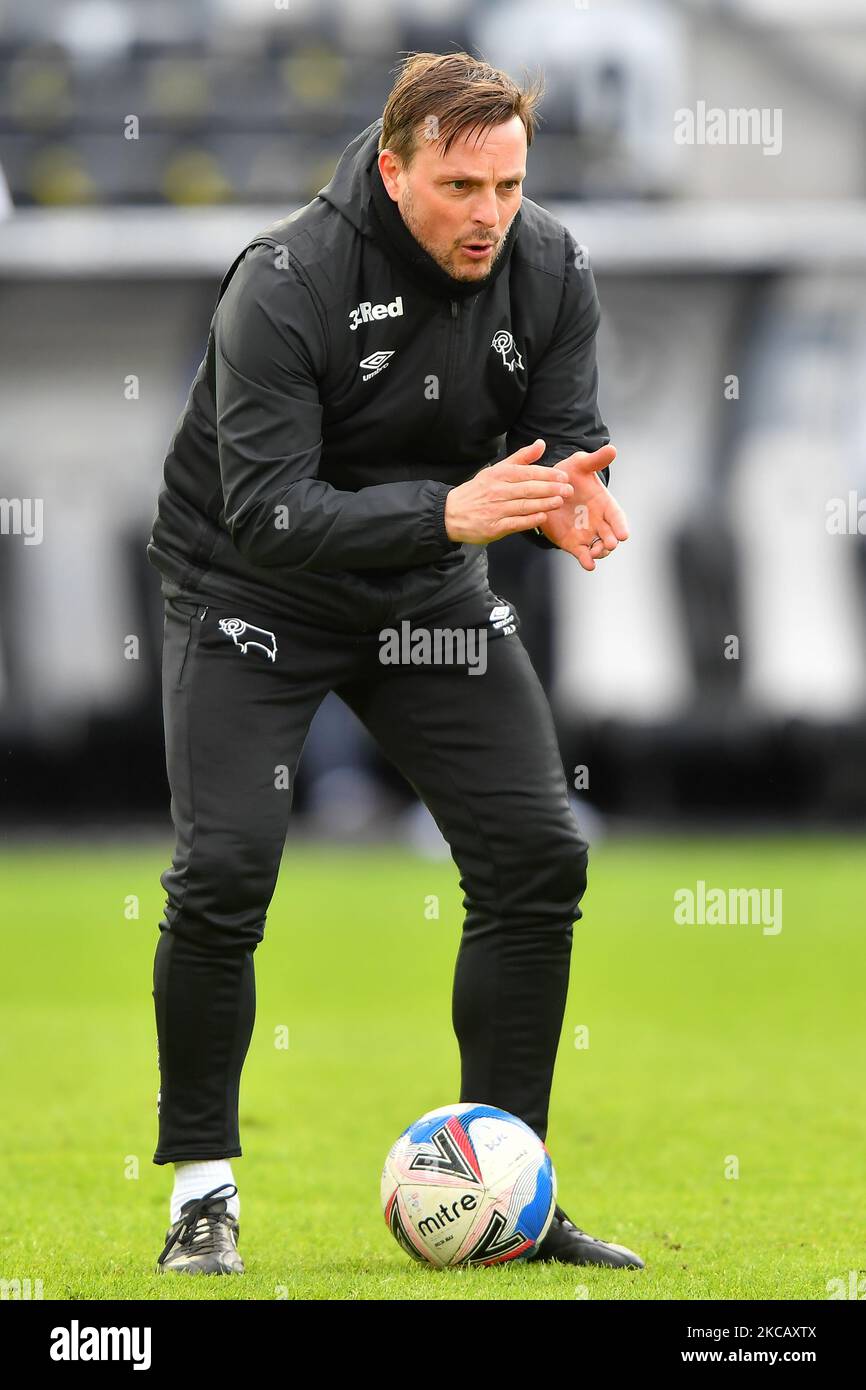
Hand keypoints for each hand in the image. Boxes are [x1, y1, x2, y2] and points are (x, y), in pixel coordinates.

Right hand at [444, 439, 573, 543]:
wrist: (451, 513)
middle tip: (568, 489)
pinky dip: (530, 520)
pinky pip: (516, 523)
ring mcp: (496, 510)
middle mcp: (498, 491)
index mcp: (499, 475)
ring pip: (524, 505)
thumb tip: (540, 444)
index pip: (527, 473)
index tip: (563, 476)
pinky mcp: (494, 527)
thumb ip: (521, 458)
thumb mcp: (496, 470)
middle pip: (528, 488)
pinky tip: (542, 517)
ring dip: (544, 503)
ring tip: (560, 501)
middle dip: (550, 489)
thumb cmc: (478, 491)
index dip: (546, 474)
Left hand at [536, 444, 628, 569]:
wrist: (548, 487)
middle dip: (611, 540)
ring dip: (599, 552)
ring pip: (598, 547)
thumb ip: (595, 460)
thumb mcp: (581, 464)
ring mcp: (587, 533)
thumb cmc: (569, 474)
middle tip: (610, 543)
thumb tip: (612, 448)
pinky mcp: (574, 543)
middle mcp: (599, 521)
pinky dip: (587, 560)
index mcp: (604, 503)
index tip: (624, 534)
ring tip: (595, 553)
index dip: (620, 525)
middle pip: (610, 535)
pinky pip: (582, 554)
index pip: (617, 516)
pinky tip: (588, 564)